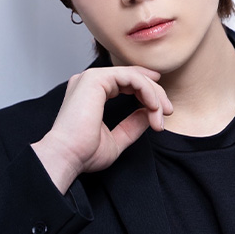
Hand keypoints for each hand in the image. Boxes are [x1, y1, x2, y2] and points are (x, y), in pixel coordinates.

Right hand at [31, 65, 172, 192]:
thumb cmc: (83, 152)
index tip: (162, 109)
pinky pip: (131, 78)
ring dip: (153, 94)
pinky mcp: (96, 79)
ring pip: (134, 76)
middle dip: (155, 93)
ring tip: (161, 114)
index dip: (147, 91)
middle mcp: (89, 82)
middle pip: (132, 77)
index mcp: (91, 93)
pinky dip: (147, 91)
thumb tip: (148, 114)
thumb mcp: (117, 139)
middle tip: (168, 112)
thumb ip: (132, 125)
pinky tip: (153, 107)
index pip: (125, 82)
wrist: (67, 157)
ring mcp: (91, 78)